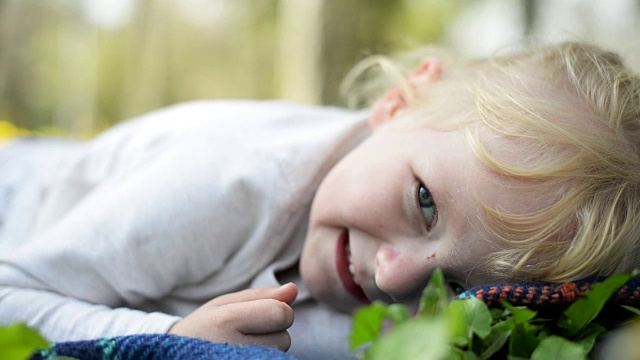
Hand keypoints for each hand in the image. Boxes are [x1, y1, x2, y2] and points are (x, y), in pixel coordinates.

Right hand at [168, 283, 297, 350]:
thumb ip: (262, 296)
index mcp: (227, 321)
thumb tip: (294, 289)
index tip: (262, 312)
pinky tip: (246, 355)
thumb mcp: (226, 303)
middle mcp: (233, 348)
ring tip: (242, 345)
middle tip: (246, 332)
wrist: (175, 357)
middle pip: (285, 337)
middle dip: (273, 331)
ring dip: (270, 347)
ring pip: (280, 353)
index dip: (280, 310)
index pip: (282, 314)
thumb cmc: (205, 327)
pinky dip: (265, 357)